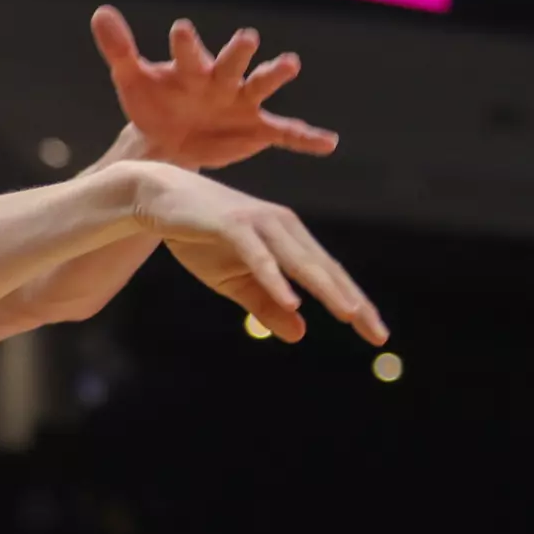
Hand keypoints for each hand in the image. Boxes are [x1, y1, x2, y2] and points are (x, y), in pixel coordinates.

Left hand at [91, 5, 337, 169]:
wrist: (168, 140)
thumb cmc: (154, 102)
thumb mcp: (133, 80)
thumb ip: (120, 49)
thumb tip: (100, 12)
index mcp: (193, 67)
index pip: (188, 52)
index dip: (184, 43)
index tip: (179, 29)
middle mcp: (223, 78)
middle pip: (233, 61)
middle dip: (239, 52)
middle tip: (246, 38)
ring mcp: (243, 102)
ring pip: (262, 85)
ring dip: (275, 75)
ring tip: (289, 62)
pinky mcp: (257, 129)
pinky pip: (285, 133)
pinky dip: (306, 138)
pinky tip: (328, 143)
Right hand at [127, 163, 387, 345]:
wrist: (157, 199)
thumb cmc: (199, 237)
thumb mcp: (234, 280)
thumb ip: (266, 304)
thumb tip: (300, 333)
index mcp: (288, 239)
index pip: (328, 274)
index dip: (354, 304)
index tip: (376, 334)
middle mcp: (283, 226)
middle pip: (324, 269)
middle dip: (352, 301)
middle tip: (377, 333)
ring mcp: (259, 223)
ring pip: (299, 262)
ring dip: (325, 289)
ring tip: (349, 315)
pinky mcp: (233, 224)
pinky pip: (259, 257)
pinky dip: (276, 279)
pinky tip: (292, 302)